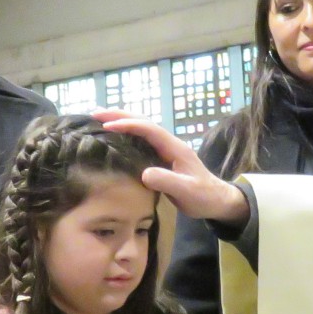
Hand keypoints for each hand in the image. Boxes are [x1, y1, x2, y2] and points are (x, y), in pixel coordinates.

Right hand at [95, 111, 247, 224]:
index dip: (128, 125)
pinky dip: (126, 133)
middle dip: (119, 115)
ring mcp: (166, 149)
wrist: (217, 200)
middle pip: (143, 122)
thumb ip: (167, 182)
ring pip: (141, 128)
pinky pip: (141, 140)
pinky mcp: (162, 157)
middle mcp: (169, 143)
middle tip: (95, 113)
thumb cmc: (203, 196)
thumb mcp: (186, 191)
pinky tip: (114, 137)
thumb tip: (144, 174)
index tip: (107, 126)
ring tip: (99, 119)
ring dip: (121, 121)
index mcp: (174, 147)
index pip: (149, 129)